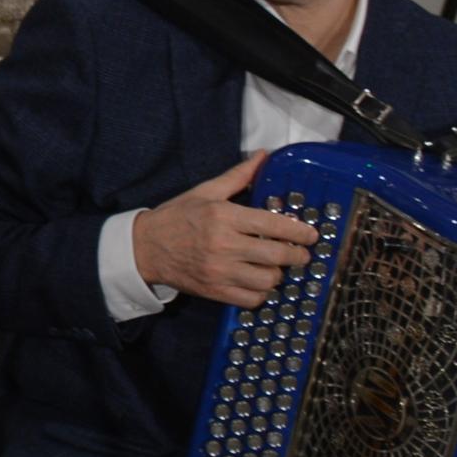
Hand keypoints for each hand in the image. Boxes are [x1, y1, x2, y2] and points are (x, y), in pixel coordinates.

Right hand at [129, 151, 317, 307]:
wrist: (145, 248)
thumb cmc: (177, 216)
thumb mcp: (205, 191)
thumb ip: (238, 176)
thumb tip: (263, 156)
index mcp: (223, 216)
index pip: (273, 225)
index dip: (299, 231)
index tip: (311, 234)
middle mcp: (224, 245)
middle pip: (277, 255)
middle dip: (297, 256)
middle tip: (301, 253)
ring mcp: (220, 271)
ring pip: (268, 280)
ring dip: (278, 274)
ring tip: (276, 266)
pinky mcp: (216, 291)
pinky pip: (252, 299)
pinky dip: (261, 292)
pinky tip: (258, 281)